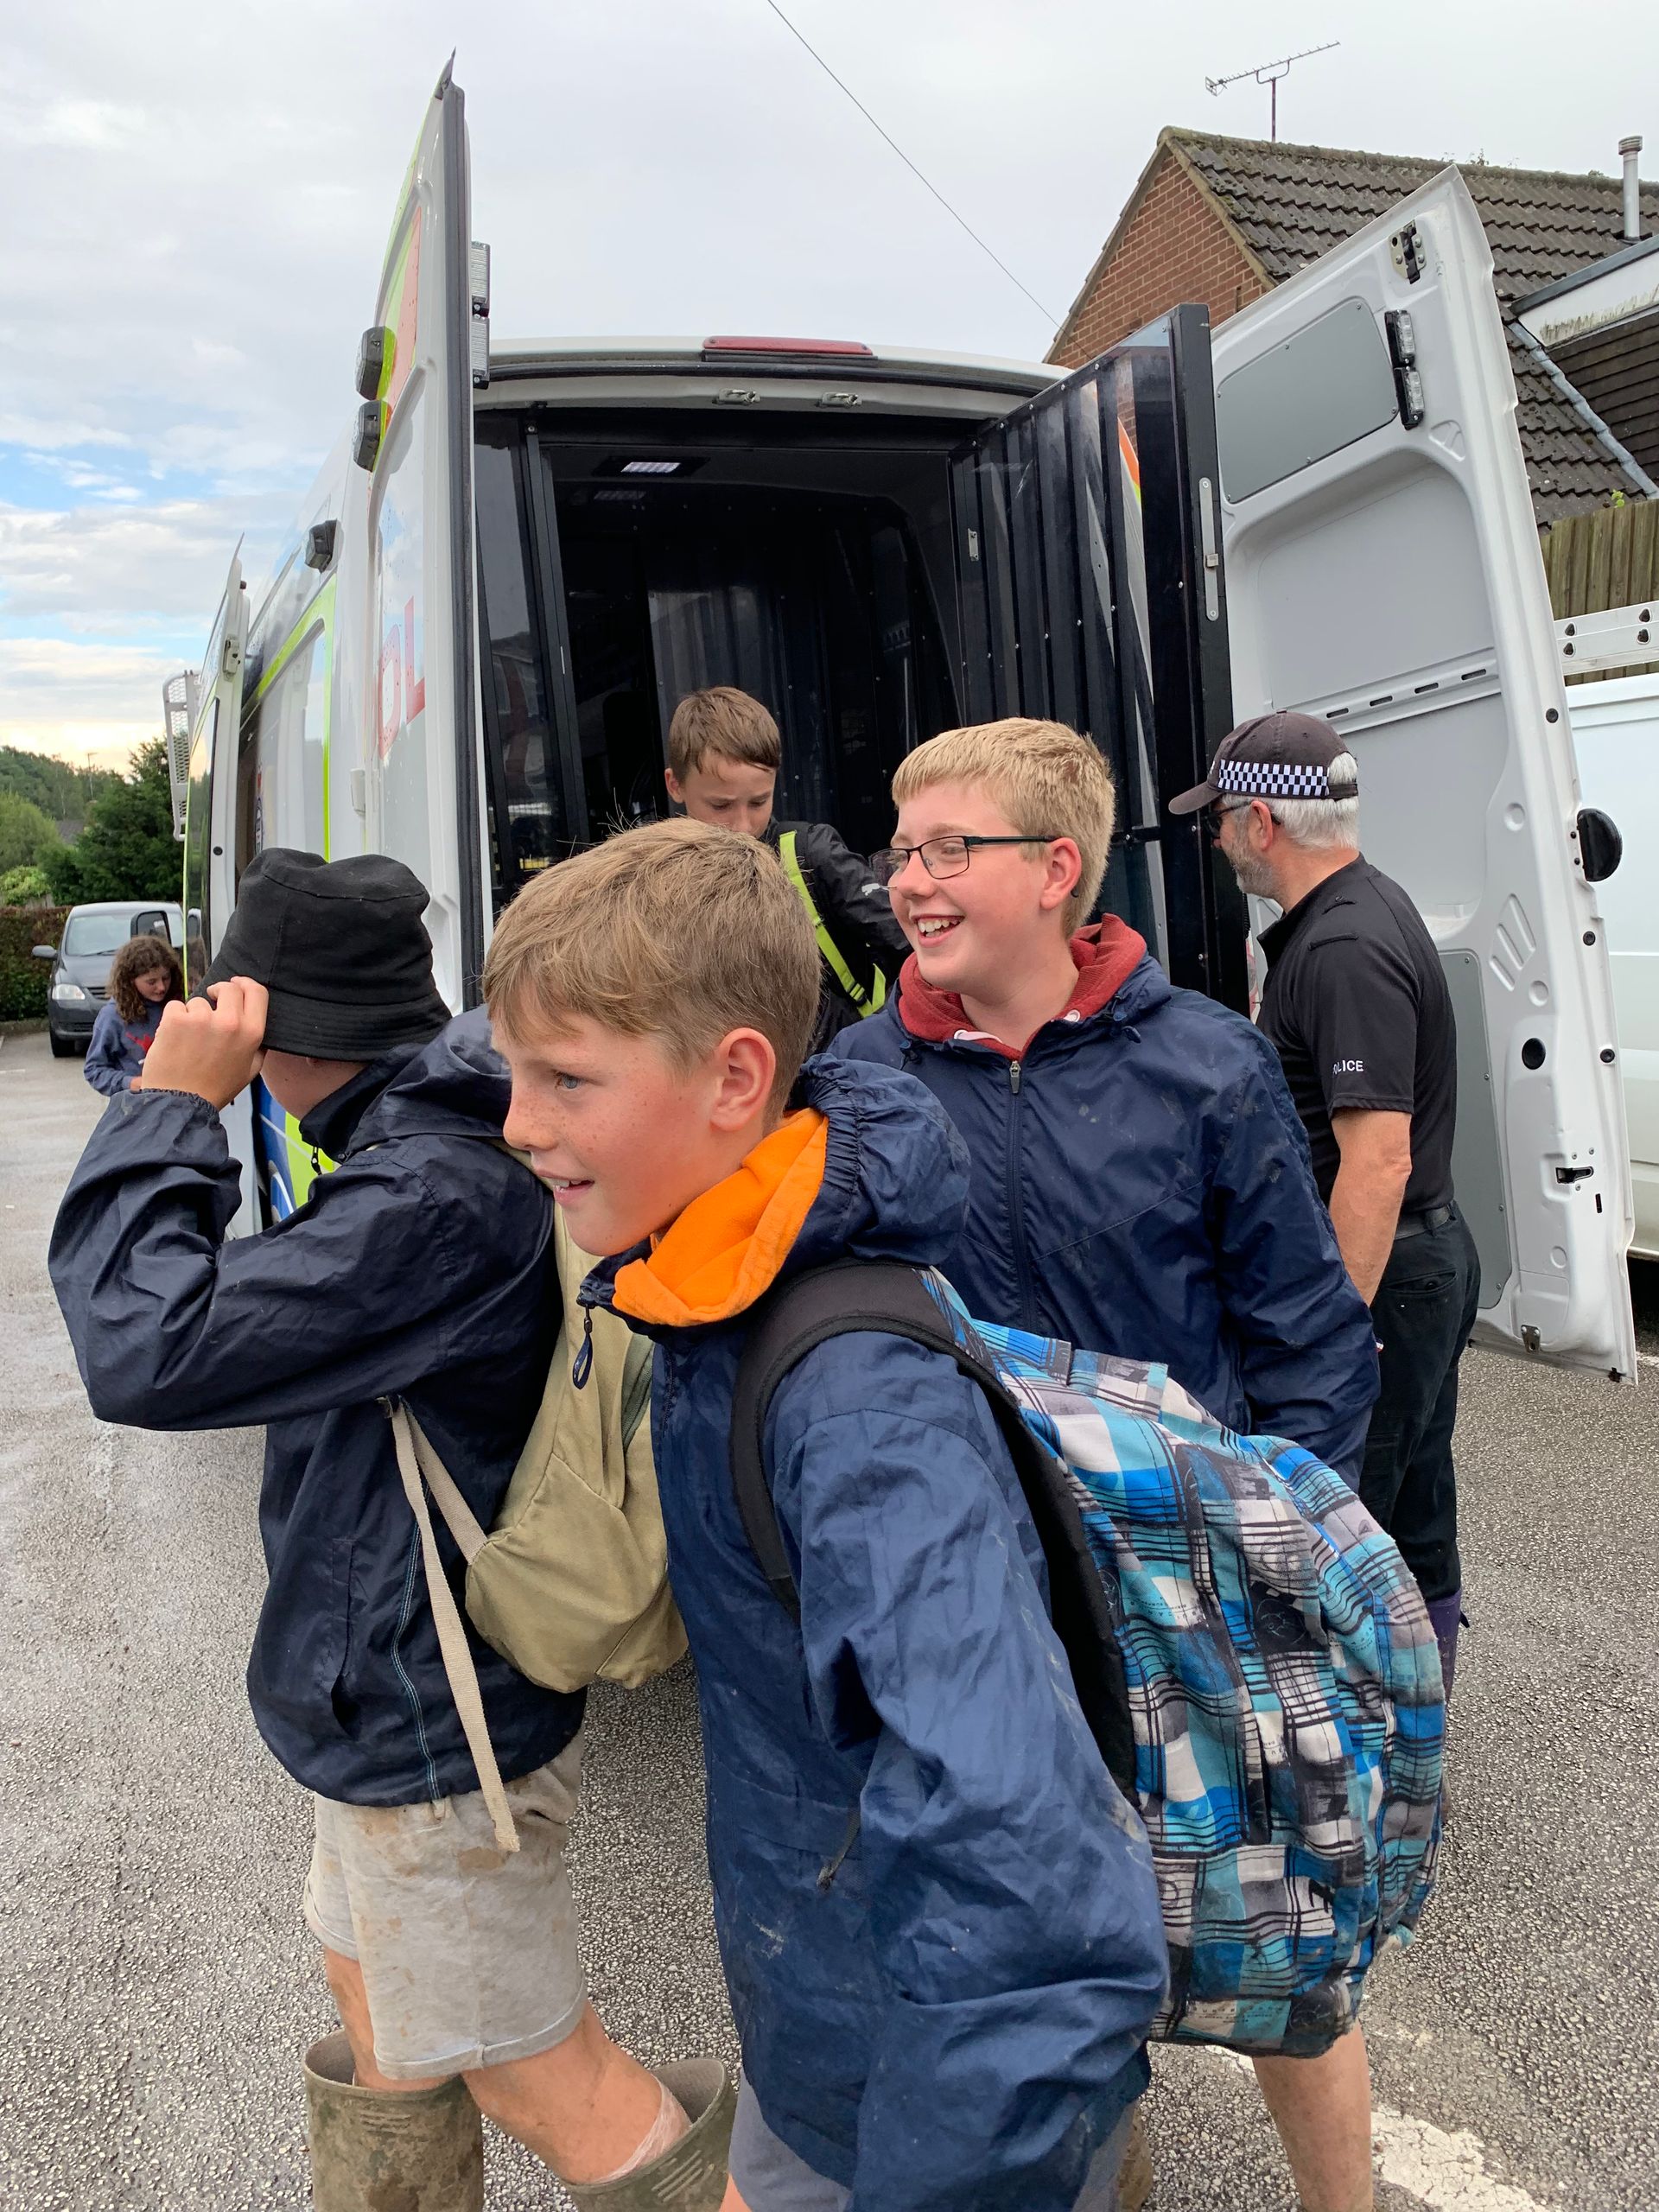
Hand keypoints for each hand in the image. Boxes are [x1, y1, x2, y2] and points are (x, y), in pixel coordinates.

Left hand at [139, 979, 267, 1108]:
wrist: (180, 1103)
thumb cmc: (215, 1089)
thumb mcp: (249, 1070)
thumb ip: (257, 1045)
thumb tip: (254, 1024)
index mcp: (251, 1033)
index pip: (257, 991)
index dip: (245, 983)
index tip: (236, 984)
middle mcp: (230, 1022)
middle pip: (229, 987)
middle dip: (219, 991)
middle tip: (211, 1001)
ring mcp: (201, 1018)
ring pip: (198, 1001)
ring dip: (193, 1014)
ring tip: (189, 1039)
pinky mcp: (176, 1019)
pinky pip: (176, 1006)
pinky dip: (173, 1019)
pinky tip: (174, 1039)